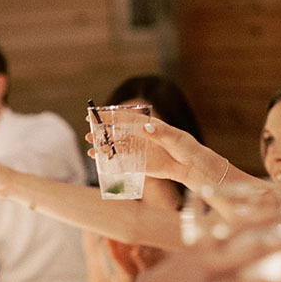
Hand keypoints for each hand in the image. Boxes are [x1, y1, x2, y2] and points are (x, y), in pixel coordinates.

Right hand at [86, 118, 217, 191]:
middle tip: (87, 133)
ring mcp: (138, 150)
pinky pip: (122, 162)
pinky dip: (111, 162)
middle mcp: (139, 136)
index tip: (94, 114)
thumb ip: (160, 133)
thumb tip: (145, 127)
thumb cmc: (186, 147)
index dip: (108, 115)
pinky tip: (101, 162)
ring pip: (116, 147)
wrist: (192, 167)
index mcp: (146, 125)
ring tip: (90, 150)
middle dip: (101, 132)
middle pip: (116, 132)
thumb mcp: (174, 138)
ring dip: (103, 148)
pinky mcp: (139, 164)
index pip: (124, 118)